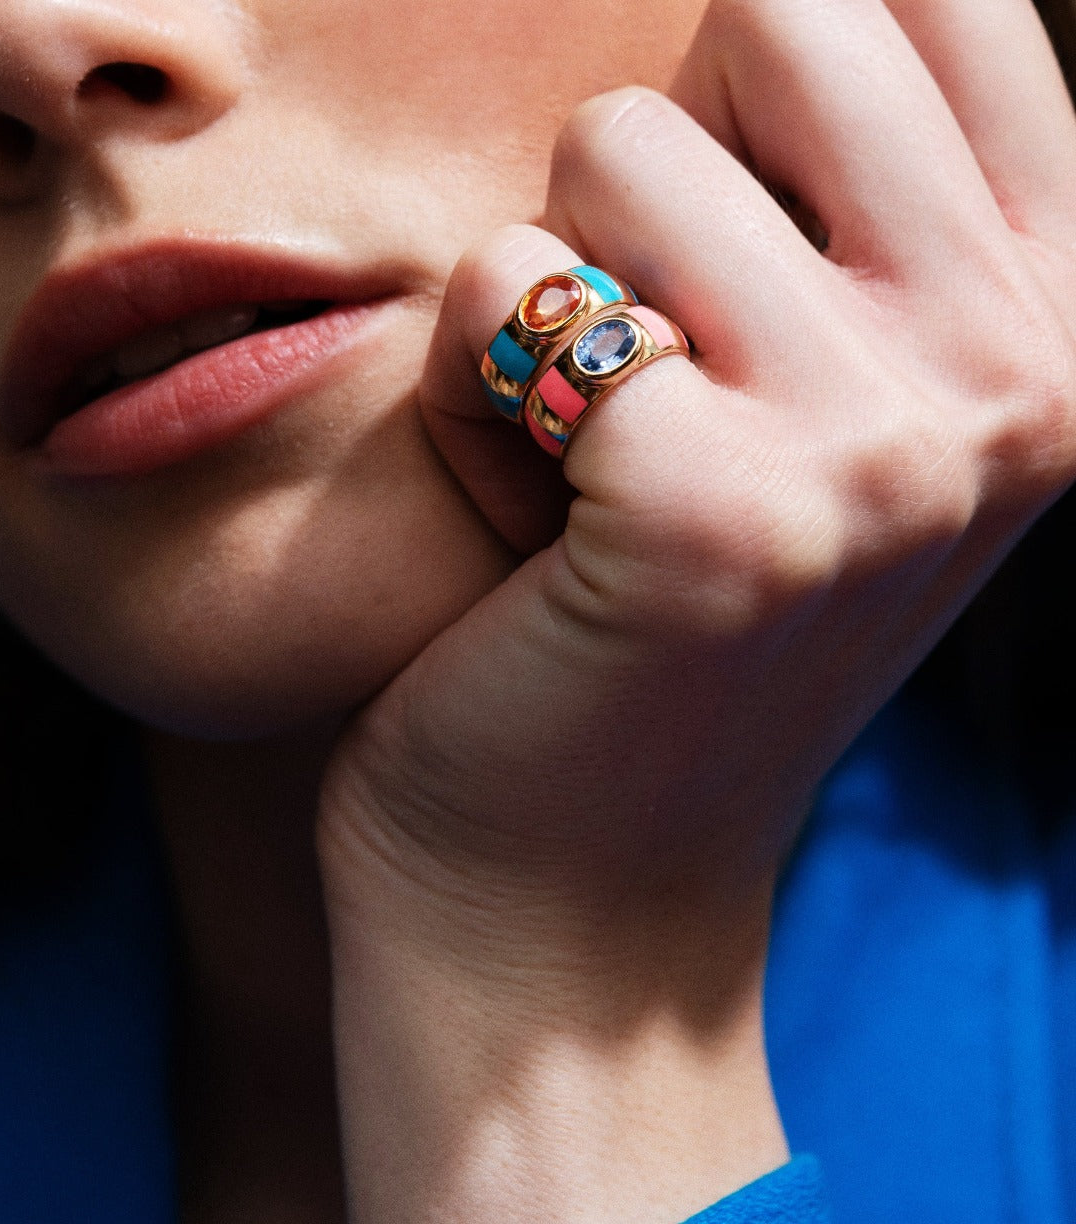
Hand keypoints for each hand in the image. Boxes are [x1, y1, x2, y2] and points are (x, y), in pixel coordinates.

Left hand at [317, 2, 1075, 1218]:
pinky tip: (520, 514)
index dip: (763, 80)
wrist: (570, 882)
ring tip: (576, 449)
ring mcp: (889, 446)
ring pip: (618, 140)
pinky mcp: (720, 514)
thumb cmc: (650, 618)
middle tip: (636, 356)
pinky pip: (506, 288)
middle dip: (645, 165)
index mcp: (1056, 321)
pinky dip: (465, 388)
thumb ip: (827, 198)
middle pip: (777, 12)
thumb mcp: (802, 394)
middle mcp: (1018, 372)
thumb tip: (760, 14)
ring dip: (546, 287)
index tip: (716, 228)